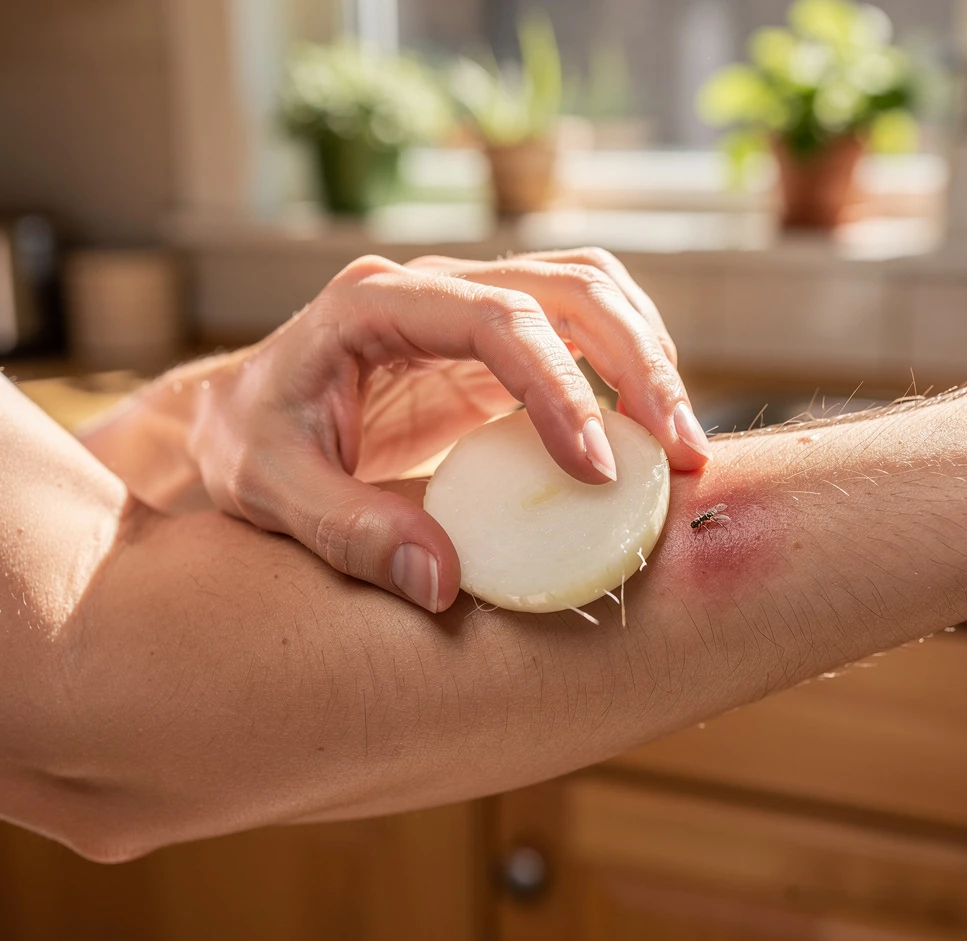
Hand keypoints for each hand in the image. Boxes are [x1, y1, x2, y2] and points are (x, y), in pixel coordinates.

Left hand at [174, 249, 710, 609]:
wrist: (240, 418)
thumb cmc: (249, 443)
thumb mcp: (271, 490)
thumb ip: (348, 531)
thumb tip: (441, 582)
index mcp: (374, 305)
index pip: (494, 319)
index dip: (558, 388)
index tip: (595, 471)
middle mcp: (432, 292)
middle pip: (565, 287)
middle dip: (637, 361)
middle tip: (681, 451)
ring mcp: (466, 313)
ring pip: (587, 293)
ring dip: (647, 354)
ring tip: (680, 441)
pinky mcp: (489, 349)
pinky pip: (577, 333)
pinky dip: (623, 369)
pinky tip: (642, 429)